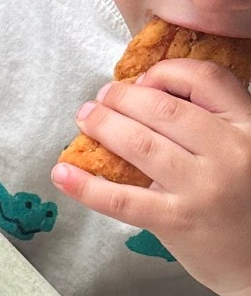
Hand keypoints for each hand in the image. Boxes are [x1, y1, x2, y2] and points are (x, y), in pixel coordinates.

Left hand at [51, 59, 250, 295]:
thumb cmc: (247, 205)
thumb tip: (150, 104)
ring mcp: (200, 188)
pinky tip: (63, 174)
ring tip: (85, 118)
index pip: (207, 79)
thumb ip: (215, 127)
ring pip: (140, 145)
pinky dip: (87, 186)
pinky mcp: (176, 222)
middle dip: (123, 98)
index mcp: (249, 126)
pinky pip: (122, 199)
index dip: (167, 73)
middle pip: (164, 108)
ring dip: (104, 127)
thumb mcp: (247, 151)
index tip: (143, 80)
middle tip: (100, 98)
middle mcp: (228, 151)